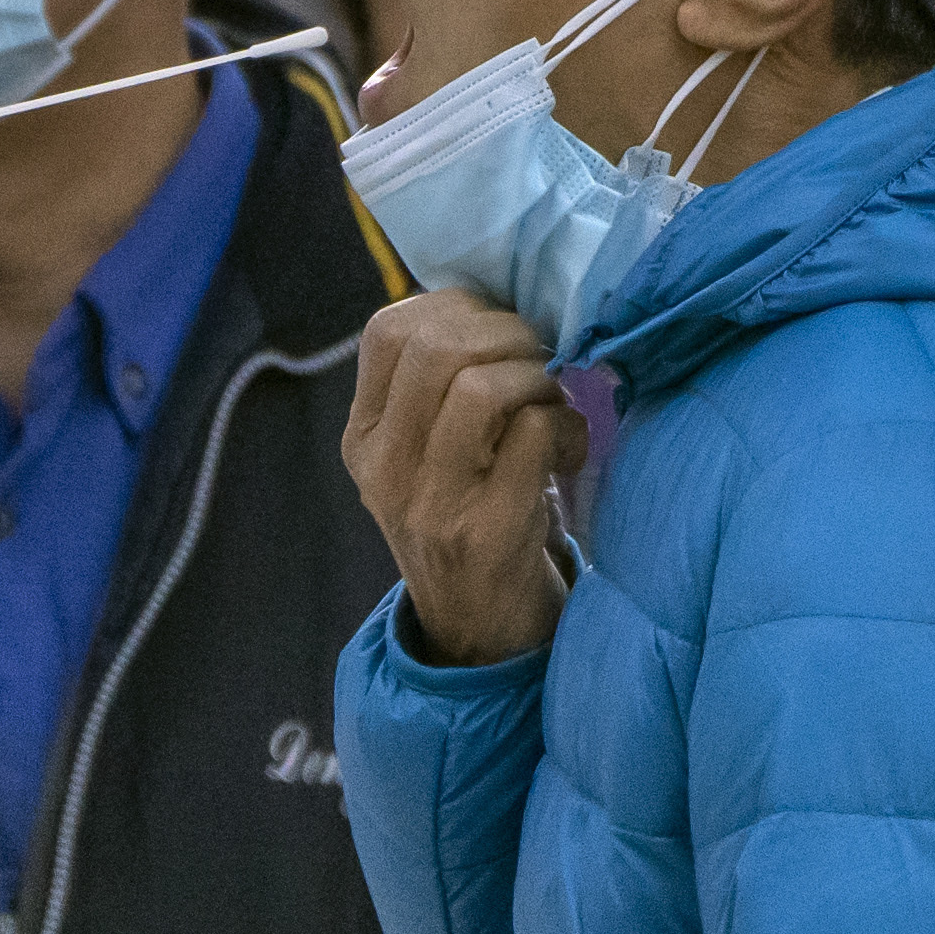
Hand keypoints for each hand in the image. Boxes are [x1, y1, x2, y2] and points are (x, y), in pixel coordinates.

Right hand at [344, 289, 581, 665]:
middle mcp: (384, 467)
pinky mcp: (487, 530)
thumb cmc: (470, 517)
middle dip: (508, 333)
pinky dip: (566, 426)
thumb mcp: (427, 454)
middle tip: (540, 357)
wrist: (482, 631)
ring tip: (553, 403)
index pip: (389, 330)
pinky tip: (570, 450)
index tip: (498, 328)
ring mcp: (431, 502)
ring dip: (539, 379)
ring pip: (484, 386)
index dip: (457, 307)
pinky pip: (533, 434)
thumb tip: (498, 303)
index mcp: (364, 436)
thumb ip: (440, 386)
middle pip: (437, 348)